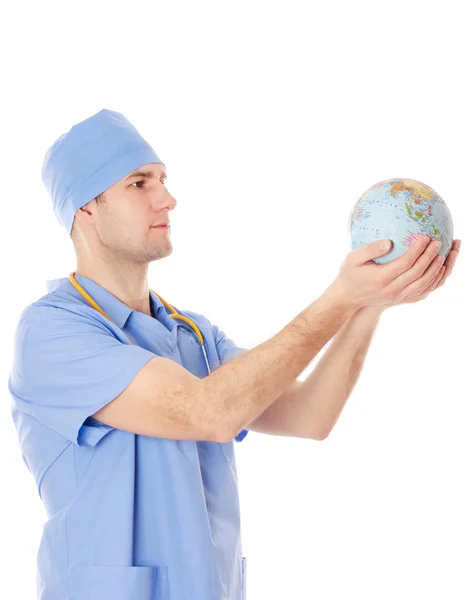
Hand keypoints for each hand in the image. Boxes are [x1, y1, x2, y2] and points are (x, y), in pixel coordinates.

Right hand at [327, 234, 450, 310]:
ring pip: (423, 284)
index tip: (425, 237)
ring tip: (444, 255)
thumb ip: (370, 249)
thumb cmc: (349, 274)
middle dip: (430, 257)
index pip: (406, 263)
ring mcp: (398, 297)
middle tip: (438, 242)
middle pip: (418, 273)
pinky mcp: (401, 301)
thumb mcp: (352, 258)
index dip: (418, 250)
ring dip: (436, 270)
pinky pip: (422, 293)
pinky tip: (439, 271)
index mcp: (382, 278)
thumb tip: (389, 243)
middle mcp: (392, 290)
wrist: (347, 298)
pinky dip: (433, 282)